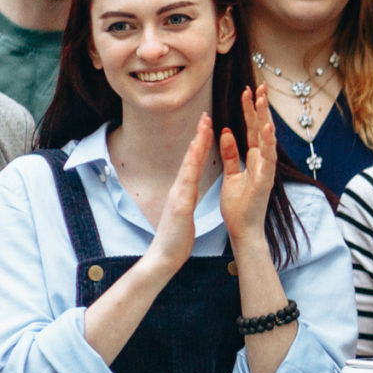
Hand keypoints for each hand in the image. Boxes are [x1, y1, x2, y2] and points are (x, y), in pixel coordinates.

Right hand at [142, 116, 214, 279]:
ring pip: (188, 165)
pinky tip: (196, 155)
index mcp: (183, 190)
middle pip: (190, 158)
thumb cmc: (176, 237)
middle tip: (206, 114)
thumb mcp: (184, 211)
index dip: (201, 144)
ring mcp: (177, 196)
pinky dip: (192, 167)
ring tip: (204, 126)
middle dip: (199, 136)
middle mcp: (178, 188)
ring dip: (196, 145)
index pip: (194, 163)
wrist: (164, 257)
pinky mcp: (180, 206)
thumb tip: (188, 189)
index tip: (207, 125)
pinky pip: (187, 183)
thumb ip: (185, 198)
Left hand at [220, 87, 278, 252]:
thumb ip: (230, 154)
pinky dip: (268, 142)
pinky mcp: (264, 181)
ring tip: (263, 99)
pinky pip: (266, 158)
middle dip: (260, 107)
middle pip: (261, 129)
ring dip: (265, 118)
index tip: (248, 92)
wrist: (244, 230)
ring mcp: (266, 170)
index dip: (250, 111)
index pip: (252, 130)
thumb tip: (226, 132)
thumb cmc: (239, 206)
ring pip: (267, 139)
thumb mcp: (231, 175)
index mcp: (254, 160)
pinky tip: (267, 127)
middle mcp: (262, 162)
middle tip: (260, 85)